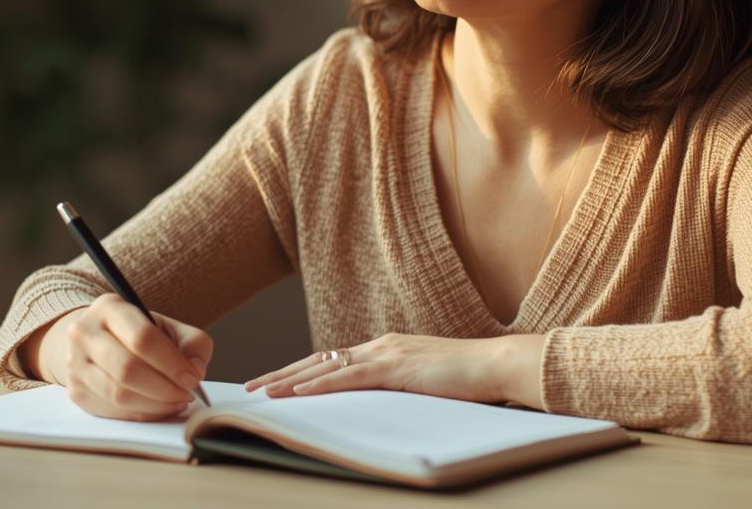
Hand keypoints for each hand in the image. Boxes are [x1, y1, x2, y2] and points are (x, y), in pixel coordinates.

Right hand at [56, 293, 214, 421]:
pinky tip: (160, 408)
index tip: (192, 377)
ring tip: (177, 401)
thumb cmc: (137, 334)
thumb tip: (195, 371)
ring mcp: (75, 364)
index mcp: (110, 308)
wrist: (96, 341)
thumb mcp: (167, 327)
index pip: (142, 338)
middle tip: (187, 393)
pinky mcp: (76, 391)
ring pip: (119, 394)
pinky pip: (113, 411)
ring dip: (156, 404)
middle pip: (127, 369)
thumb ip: (191, 343)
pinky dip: (143, 414)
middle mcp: (84, 333)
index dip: (172, 363)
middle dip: (165, 388)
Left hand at [243, 333, 525, 404]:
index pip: (334, 360)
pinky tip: (298, 393)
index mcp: (388, 349)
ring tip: (262, 391)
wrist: (498, 364)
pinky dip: (320, 385)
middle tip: (253, 386)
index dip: (302, 371)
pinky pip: (350, 377)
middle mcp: (382, 345)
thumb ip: (402, 388)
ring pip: (327, 367)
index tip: (276, 382)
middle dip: (283, 374)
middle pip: (321, 360)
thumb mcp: (426, 383)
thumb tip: (382, 406)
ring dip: (290, 380)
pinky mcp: (397, 368)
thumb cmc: (470, 379)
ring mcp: (388, 354)